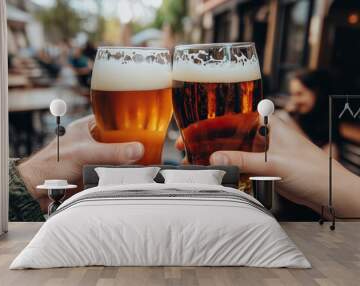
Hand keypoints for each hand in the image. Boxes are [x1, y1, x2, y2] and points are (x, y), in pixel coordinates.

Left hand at [18, 115, 143, 210]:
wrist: (38, 192)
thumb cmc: (50, 165)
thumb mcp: (84, 153)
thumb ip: (111, 152)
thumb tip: (137, 149)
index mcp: (87, 128)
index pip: (113, 119)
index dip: (128, 122)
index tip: (145, 127)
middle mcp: (92, 141)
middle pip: (119, 140)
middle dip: (132, 145)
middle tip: (148, 148)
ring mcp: (94, 158)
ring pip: (118, 157)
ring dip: (127, 161)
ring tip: (144, 162)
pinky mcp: (95, 174)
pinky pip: (113, 172)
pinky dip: (121, 174)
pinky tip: (131, 175)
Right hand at [176, 115, 359, 216]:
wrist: (329, 193)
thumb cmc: (312, 171)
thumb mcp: (274, 163)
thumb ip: (243, 160)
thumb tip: (214, 159)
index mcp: (268, 122)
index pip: (232, 116)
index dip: (208, 122)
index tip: (189, 130)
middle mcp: (263, 132)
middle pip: (227, 131)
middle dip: (206, 138)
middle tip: (184, 145)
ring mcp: (261, 148)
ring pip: (231, 147)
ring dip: (213, 152)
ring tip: (192, 158)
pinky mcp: (261, 163)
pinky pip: (237, 161)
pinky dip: (224, 164)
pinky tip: (210, 168)